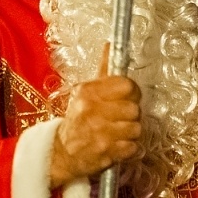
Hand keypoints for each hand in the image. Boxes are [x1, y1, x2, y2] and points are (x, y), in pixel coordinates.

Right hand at [49, 46, 141, 188]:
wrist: (61, 152)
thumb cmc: (78, 119)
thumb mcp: (85, 92)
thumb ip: (103, 70)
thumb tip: (110, 44)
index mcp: (88, 92)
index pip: (126, 85)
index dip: (132, 92)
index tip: (128, 96)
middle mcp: (92, 111)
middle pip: (134, 109)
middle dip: (131, 115)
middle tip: (120, 118)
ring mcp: (99, 133)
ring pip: (136, 128)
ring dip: (130, 133)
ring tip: (117, 132)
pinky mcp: (106, 153)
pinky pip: (133, 147)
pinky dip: (128, 148)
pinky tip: (116, 145)